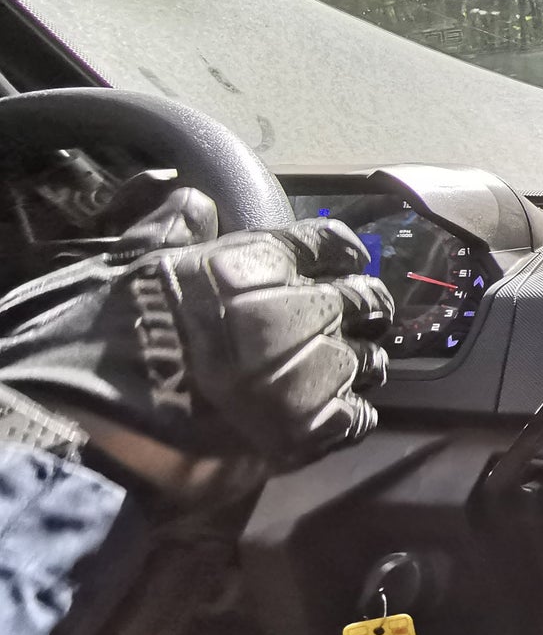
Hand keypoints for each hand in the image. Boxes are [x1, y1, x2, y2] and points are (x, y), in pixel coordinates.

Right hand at [0, 188, 393, 471]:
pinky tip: (326, 417)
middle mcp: (292, 311)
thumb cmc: (93, 347)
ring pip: (367, 359)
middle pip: (360, 299)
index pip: (325, 242)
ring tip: (332, 374)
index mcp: (251, 264)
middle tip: (345, 322)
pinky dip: (349, 415)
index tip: (345, 263)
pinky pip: (358, 417)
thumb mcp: (125, 268)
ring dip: (356, 365)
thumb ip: (173, 234)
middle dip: (357, 309)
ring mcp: (306, 373)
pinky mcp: (308, 432)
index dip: (339, 253)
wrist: (81, 433)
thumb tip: (193, 202)